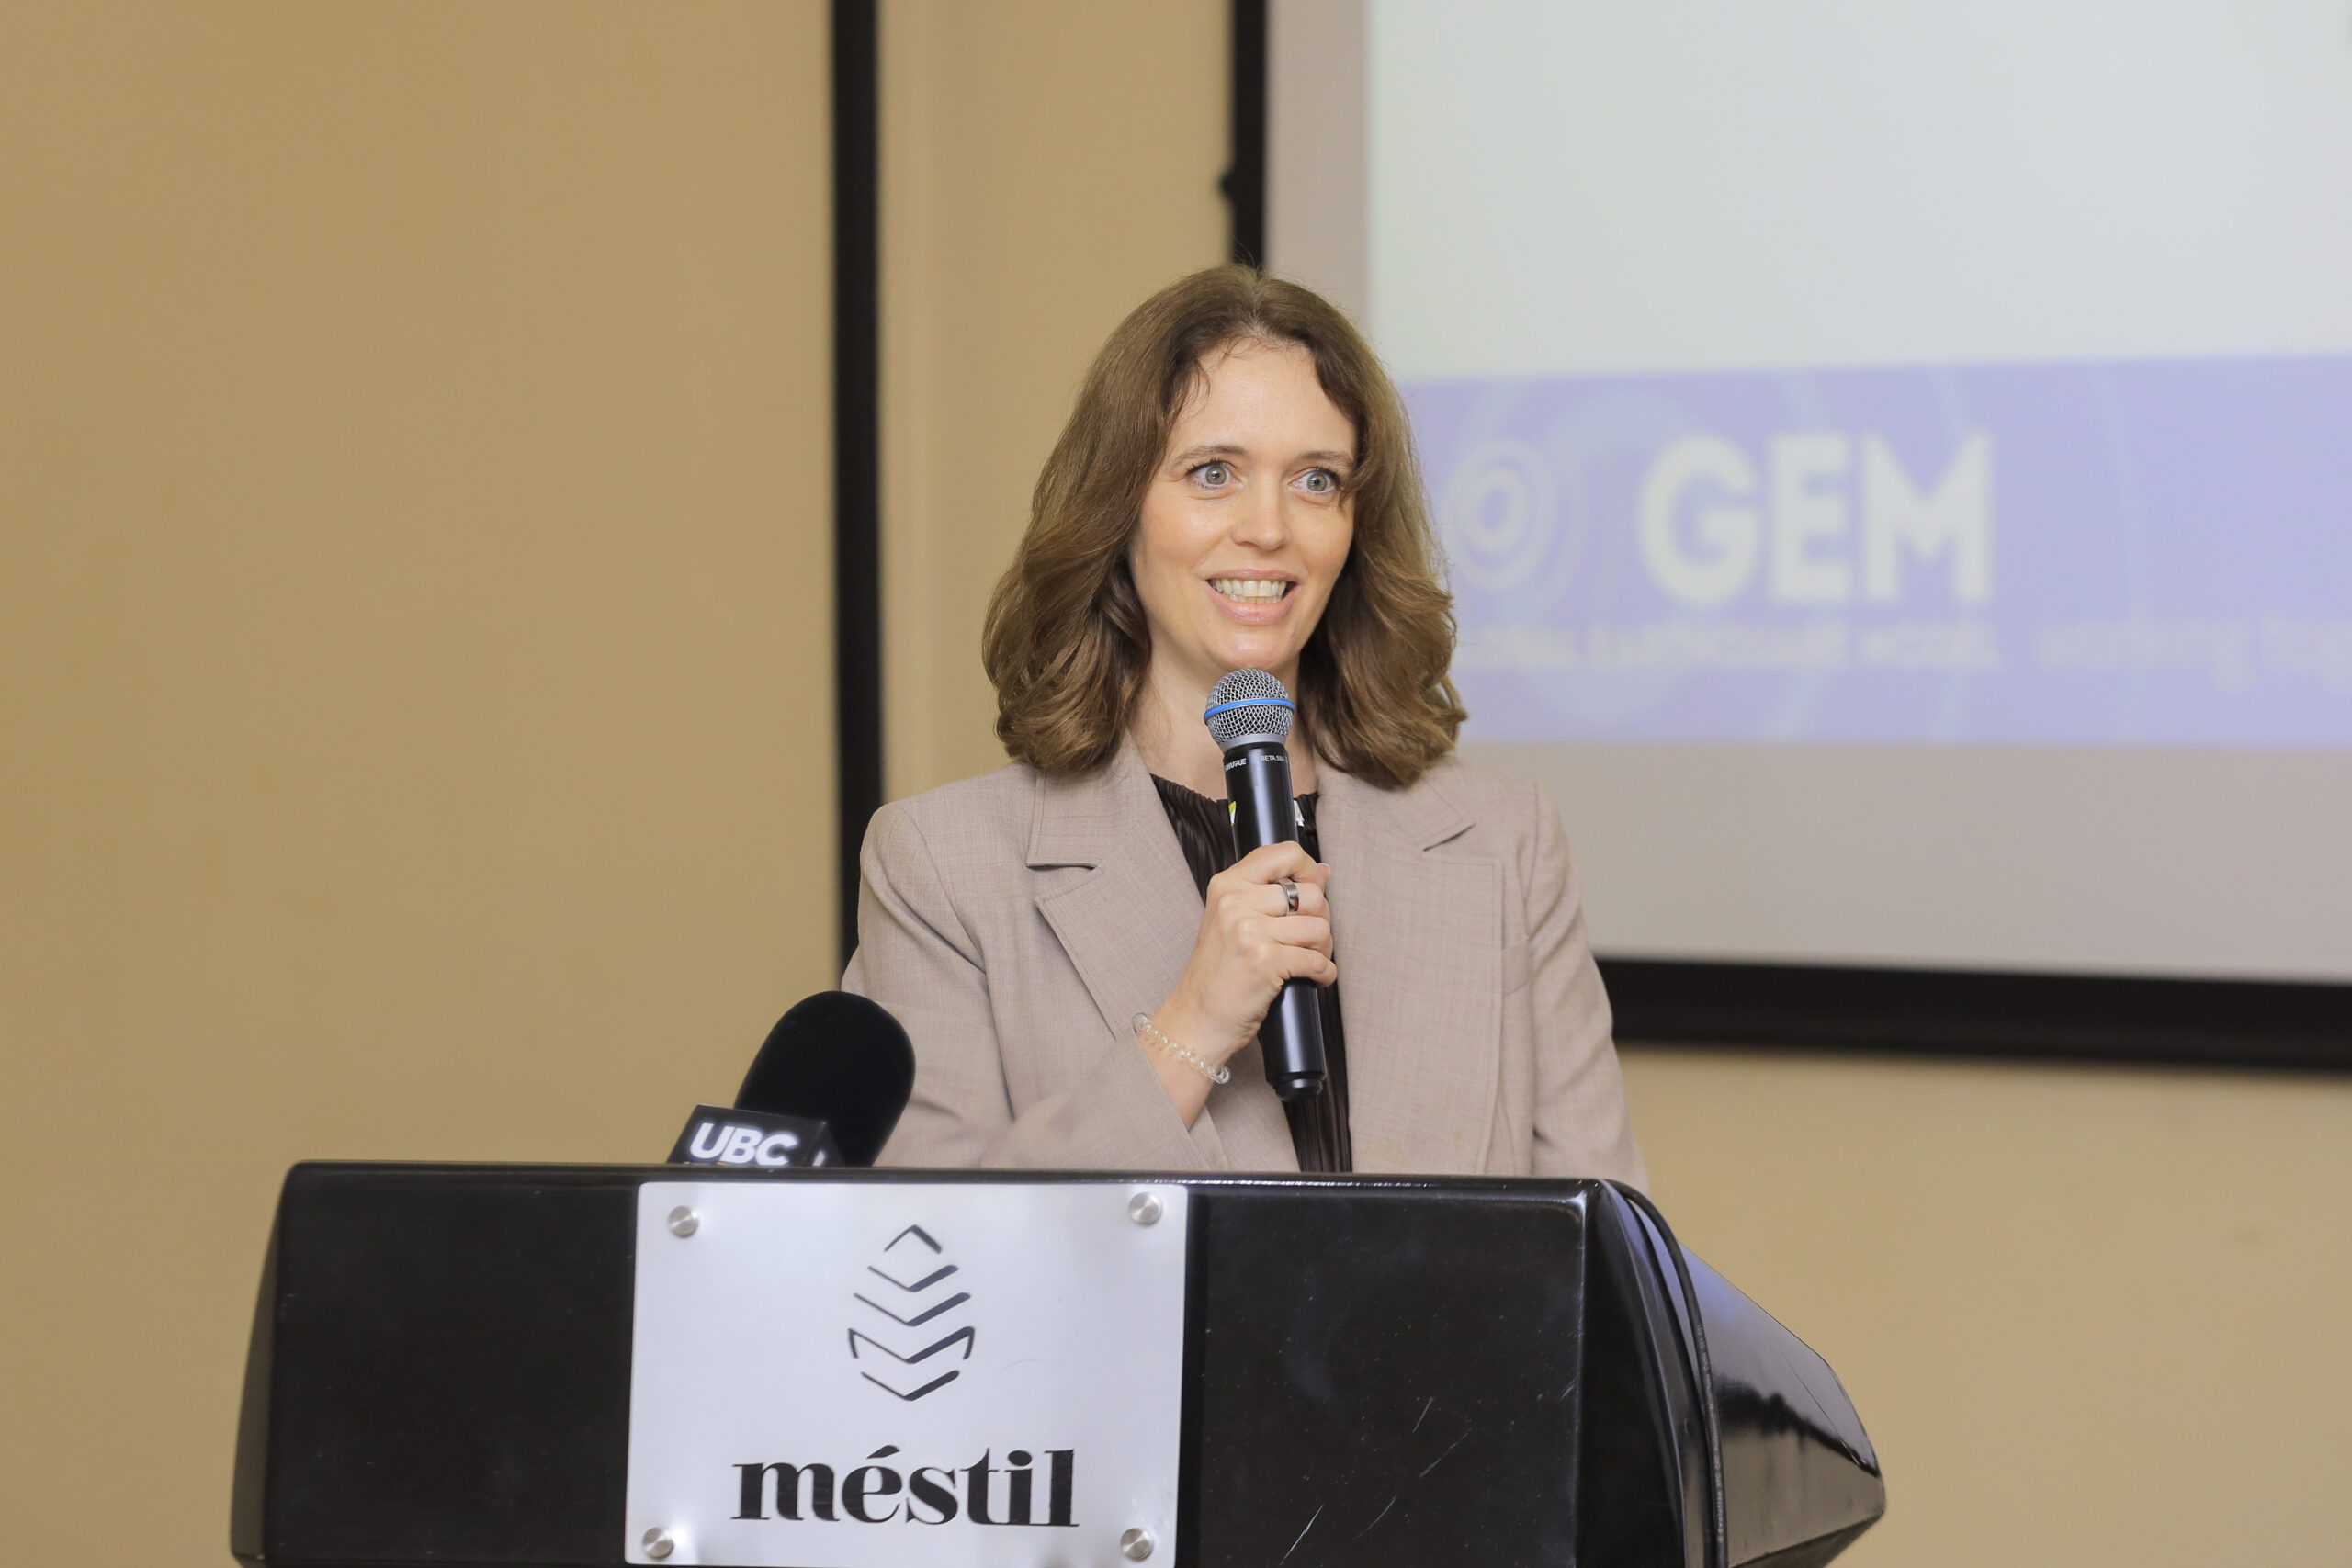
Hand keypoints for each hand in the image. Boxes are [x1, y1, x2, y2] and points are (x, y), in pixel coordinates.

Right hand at [1150, 841, 1334, 1076]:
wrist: (1196, 1020)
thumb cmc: (1218, 974)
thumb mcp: (1234, 921)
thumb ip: (1274, 893)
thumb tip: (1323, 872)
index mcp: (1228, 885)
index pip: (1286, 853)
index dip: (1310, 871)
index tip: (1311, 891)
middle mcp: (1235, 902)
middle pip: (1312, 894)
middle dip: (1321, 921)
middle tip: (1307, 941)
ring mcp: (1248, 931)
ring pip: (1320, 928)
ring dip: (1323, 950)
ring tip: (1307, 962)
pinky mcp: (1264, 962)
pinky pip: (1318, 960)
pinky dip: (1324, 974)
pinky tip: (1311, 979)